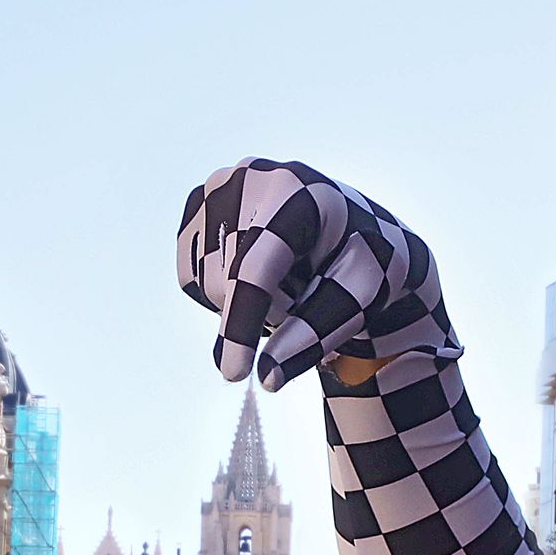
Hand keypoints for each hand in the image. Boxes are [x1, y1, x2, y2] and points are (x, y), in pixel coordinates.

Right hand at [176, 159, 450, 392]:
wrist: (351, 228)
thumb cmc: (363, 261)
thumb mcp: (360, 297)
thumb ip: (315, 333)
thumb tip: (267, 377)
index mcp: (299, 191)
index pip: (256, 268)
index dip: (242, 325)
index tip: (234, 374)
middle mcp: (250, 177)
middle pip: (230, 283)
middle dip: (268, 312)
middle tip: (306, 298)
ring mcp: (217, 187)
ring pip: (209, 285)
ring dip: (249, 303)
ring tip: (288, 279)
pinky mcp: (196, 206)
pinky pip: (192, 279)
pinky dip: (226, 292)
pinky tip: (260, 273)